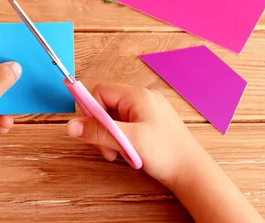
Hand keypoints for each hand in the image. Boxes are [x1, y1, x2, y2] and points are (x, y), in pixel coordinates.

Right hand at [66, 83, 205, 186]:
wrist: (193, 173)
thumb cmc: (166, 154)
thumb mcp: (127, 141)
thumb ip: (98, 132)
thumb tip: (71, 126)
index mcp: (137, 96)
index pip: (100, 91)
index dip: (91, 110)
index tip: (91, 131)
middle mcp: (142, 98)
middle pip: (106, 105)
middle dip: (101, 128)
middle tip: (107, 149)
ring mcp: (148, 111)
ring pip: (115, 118)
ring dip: (111, 136)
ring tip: (120, 153)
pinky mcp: (151, 123)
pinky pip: (126, 125)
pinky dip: (122, 139)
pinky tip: (130, 152)